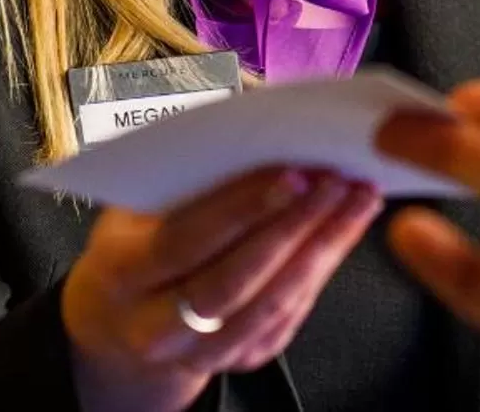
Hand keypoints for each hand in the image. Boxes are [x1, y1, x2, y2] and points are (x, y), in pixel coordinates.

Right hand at [61, 164, 382, 411]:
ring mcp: (200, 351)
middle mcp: (156, 325)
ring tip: (357, 196)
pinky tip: (348, 226)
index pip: (183, 242)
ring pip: (271, 305)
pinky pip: (290, 315)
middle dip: (292, 227)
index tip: (292, 173)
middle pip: (233, 281)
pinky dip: (324, 266)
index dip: (241, 209)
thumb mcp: (138, 205)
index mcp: (122, 272)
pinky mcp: (241, 358)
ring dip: (323, 246)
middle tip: (335, 179)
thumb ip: (185, 173)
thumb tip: (255, 121)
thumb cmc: (138, 242)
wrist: (125, 320)